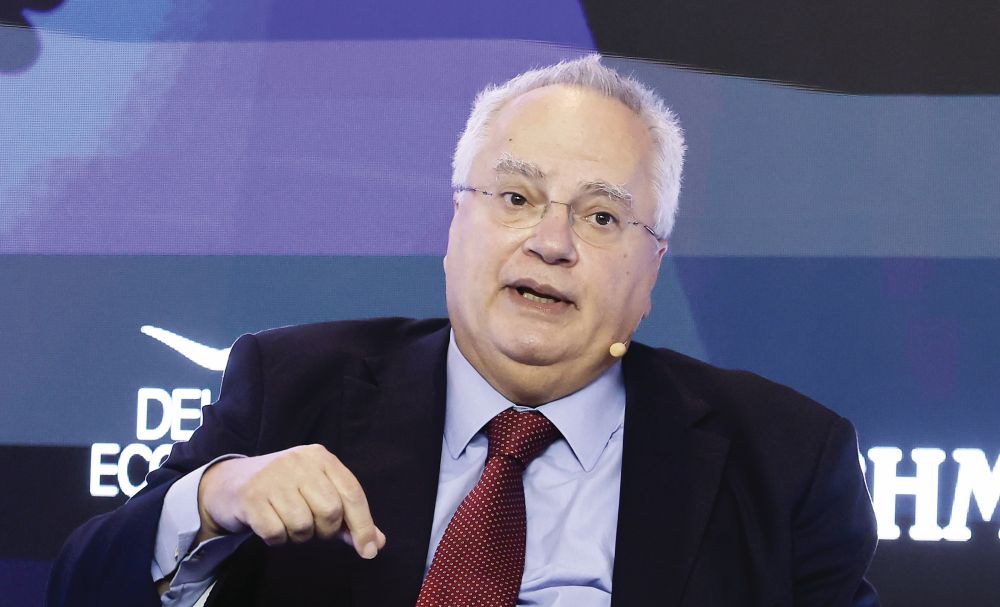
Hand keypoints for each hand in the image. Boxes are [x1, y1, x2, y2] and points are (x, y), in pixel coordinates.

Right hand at [196, 444, 385, 558]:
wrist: (232, 483)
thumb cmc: (285, 490)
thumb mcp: (318, 492)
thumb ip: (348, 516)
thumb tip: (376, 543)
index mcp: (321, 457)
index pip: (352, 493)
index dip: (363, 525)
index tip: (368, 551)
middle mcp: (298, 462)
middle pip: (331, 511)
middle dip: (326, 530)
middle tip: (313, 527)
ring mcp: (273, 478)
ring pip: (303, 525)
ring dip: (299, 536)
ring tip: (288, 523)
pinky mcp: (251, 497)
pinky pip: (277, 533)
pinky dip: (277, 539)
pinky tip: (271, 526)